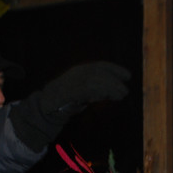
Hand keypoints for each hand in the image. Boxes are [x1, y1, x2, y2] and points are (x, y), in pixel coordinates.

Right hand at [10, 62, 130, 150]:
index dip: (115, 69)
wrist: (45, 107)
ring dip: (111, 87)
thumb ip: (95, 90)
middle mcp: (77, 72)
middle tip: (125, 89)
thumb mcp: (83, 93)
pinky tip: (110, 97)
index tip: (127, 75)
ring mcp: (73, 80)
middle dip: (115, 79)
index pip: (100, 65)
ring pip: (96, 79)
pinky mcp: (71, 90)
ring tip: (121, 95)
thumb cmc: (65, 102)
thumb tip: (111, 92)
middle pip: (100, 71)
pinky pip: (89, 88)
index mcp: (80, 70)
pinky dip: (102, 92)